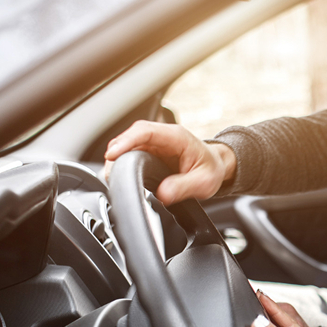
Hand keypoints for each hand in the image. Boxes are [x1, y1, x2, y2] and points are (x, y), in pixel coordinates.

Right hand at [103, 120, 235, 205]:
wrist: (216, 167)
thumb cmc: (211, 170)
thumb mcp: (204, 182)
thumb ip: (184, 187)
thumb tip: (162, 194)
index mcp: (176, 137)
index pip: (145, 132)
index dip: (126, 141)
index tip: (113, 155)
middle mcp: (162, 137)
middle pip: (130, 136)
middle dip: (116, 152)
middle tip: (110, 173)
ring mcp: (154, 144)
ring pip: (127, 145)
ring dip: (117, 159)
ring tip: (112, 177)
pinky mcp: (149, 153)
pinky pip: (130, 154)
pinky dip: (122, 163)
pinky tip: (119, 176)